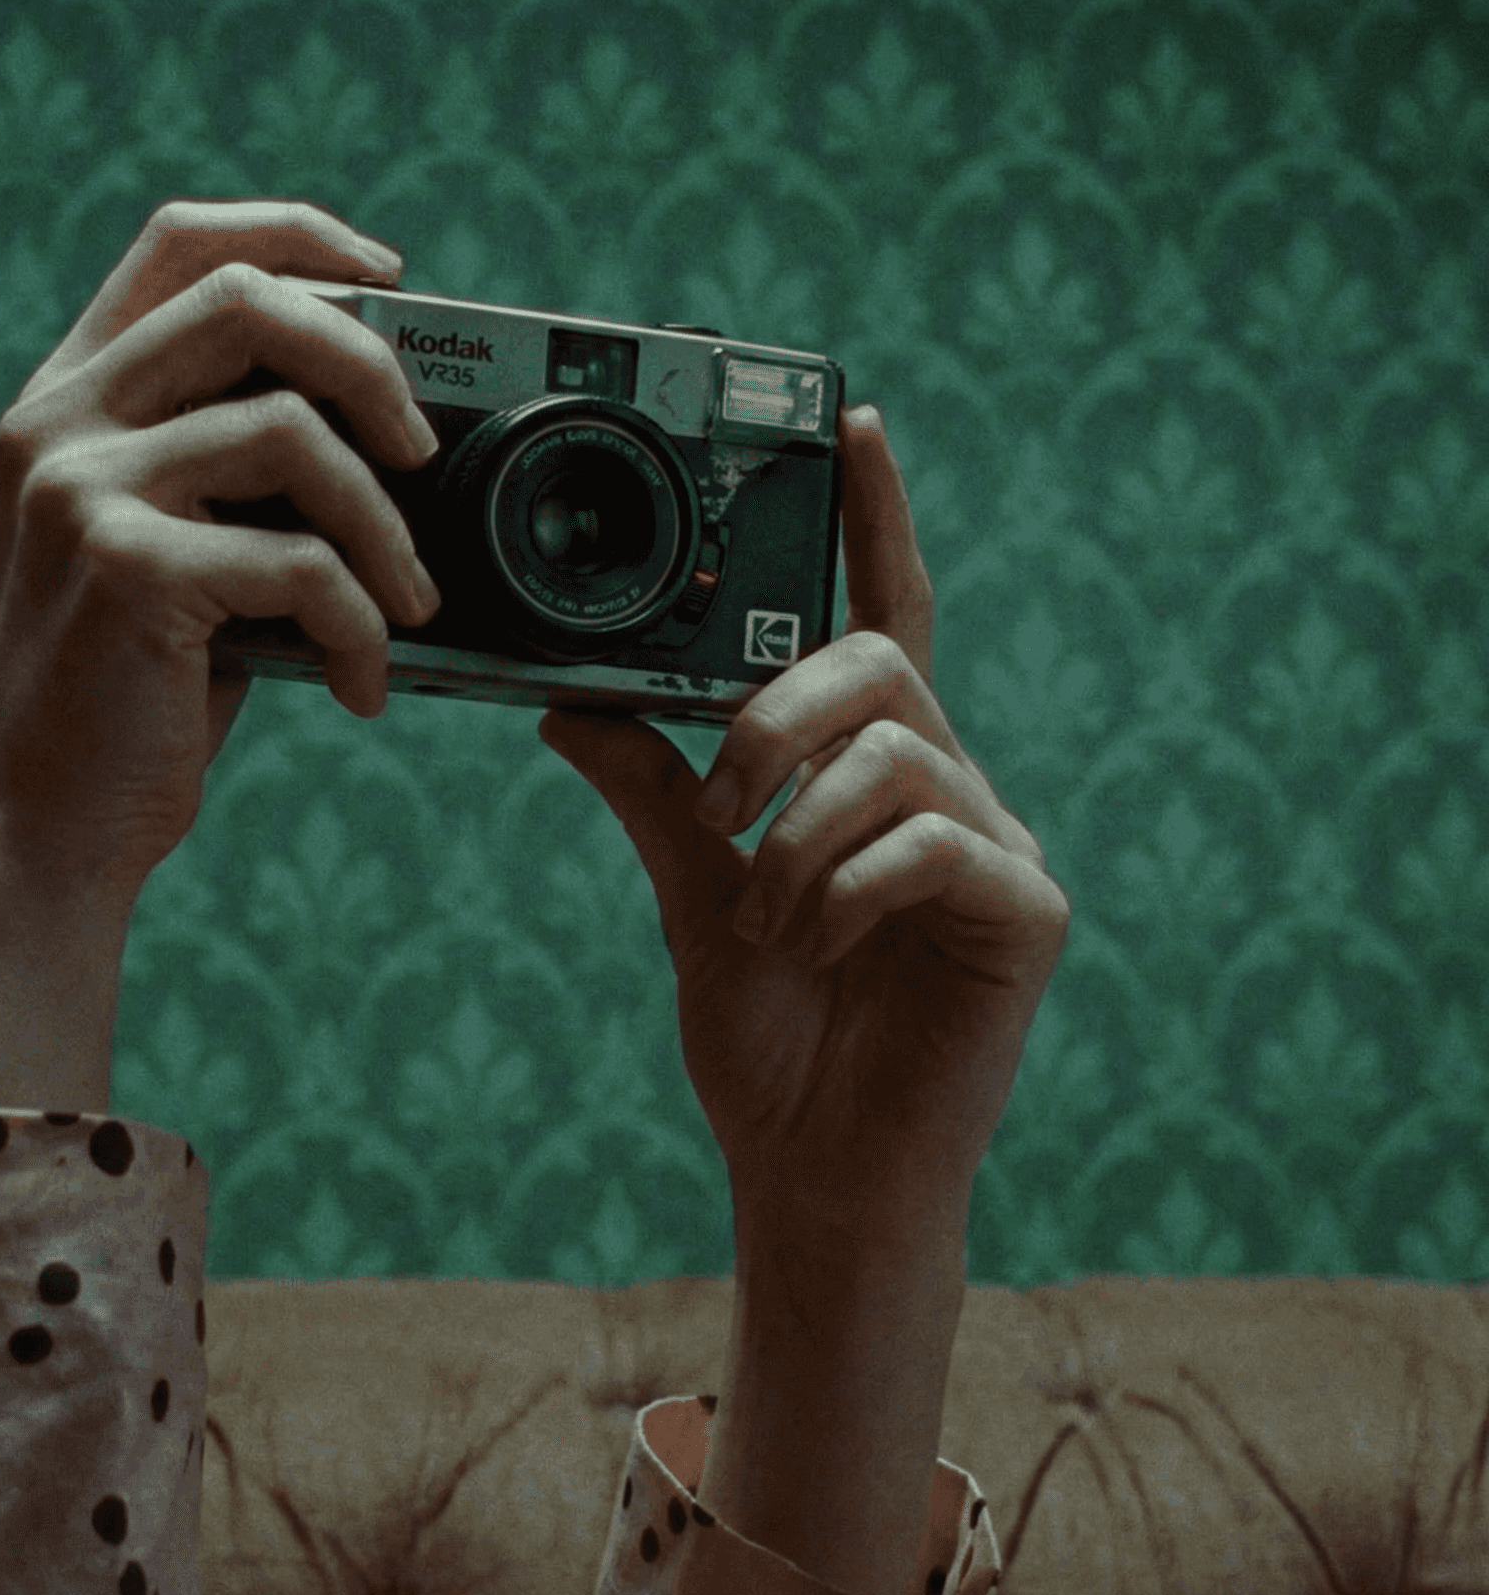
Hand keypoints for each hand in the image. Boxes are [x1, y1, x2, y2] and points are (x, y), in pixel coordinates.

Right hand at [0, 197, 443, 912]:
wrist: (40, 830)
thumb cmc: (129, 697)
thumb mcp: (173, 551)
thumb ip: (234, 472)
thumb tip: (395, 428)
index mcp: (68, 398)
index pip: (182, 241)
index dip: (301, 235)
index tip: (393, 280)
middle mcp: (58, 420)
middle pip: (248, 300)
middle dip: (371, 362)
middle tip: (425, 452)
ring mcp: (79, 487)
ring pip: (293, 434)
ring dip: (387, 529)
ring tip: (412, 606)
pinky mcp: (122, 569)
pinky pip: (299, 562)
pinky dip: (360, 628)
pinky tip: (363, 685)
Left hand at [539, 405, 1069, 1252]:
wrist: (814, 1173)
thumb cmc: (771, 1040)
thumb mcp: (692, 897)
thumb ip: (651, 793)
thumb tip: (567, 703)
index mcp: (872, 777)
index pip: (882, 617)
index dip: (873, 520)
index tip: (852, 422)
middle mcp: (946, 792)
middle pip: (881, 663)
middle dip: (781, 716)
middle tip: (719, 806)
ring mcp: (996, 850)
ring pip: (899, 748)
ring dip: (798, 833)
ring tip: (762, 917)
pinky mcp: (1027, 912)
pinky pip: (932, 840)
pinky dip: (845, 889)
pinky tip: (816, 948)